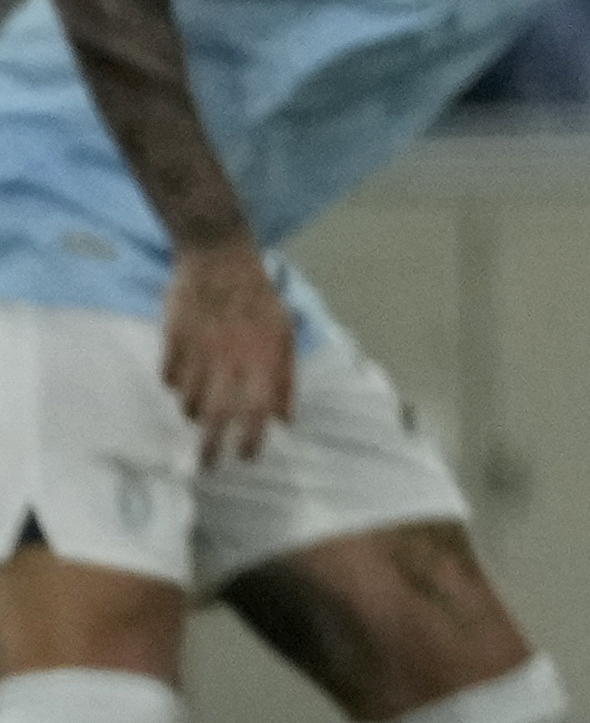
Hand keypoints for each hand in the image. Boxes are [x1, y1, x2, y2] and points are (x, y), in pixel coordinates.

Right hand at [159, 241, 293, 464]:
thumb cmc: (259, 298)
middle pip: (217, 416)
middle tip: (209, 464)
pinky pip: (169, 377)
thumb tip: (287, 418)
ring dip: (195, 412)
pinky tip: (184, 377)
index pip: (259, 410)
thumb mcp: (284, 333)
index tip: (247, 459)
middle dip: (211, 446)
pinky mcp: (172, 341)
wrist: (219, 258)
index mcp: (262, 357)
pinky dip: (176, 383)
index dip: (253, 439)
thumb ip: (285, 377)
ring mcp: (198, 351)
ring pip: (188, 400)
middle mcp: (229, 360)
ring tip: (202, 412)